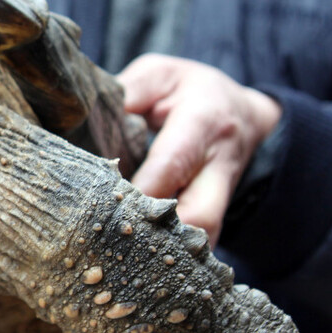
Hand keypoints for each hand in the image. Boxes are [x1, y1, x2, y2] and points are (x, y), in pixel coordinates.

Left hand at [116, 55, 280, 245]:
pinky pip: (200, 243)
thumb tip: (89, 121)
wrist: (242, 112)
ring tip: (126, 255)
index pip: (170, 166)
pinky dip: (173, 254)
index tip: (101, 202)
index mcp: (202, 122)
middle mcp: (218, 165)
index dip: (137, 191)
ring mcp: (223, 195)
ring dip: (168, 251)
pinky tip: (141, 258)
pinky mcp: (218, 215)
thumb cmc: (191, 91)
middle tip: (116, 238)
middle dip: (159, 235)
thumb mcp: (159, 74)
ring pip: (205, 239)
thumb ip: (127, 94)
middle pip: (200, 216)